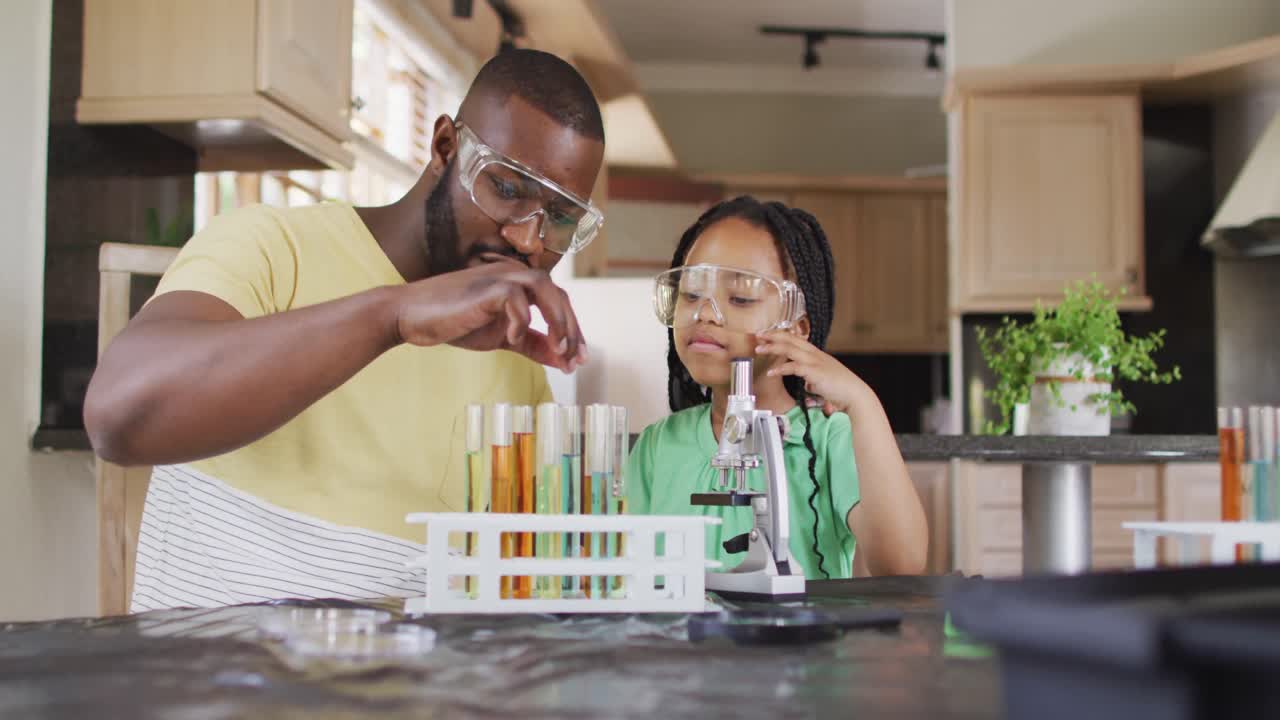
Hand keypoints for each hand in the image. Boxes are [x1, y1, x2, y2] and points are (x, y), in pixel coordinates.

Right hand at [393, 254, 585, 371]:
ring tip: (558, 350)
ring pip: (545, 289)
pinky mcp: (486, 287)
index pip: (558, 302)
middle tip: (575, 360)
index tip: (578, 359)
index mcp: (519, 284)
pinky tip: (512, 340)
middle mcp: (514, 274)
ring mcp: (500, 277)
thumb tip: (560, 359)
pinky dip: (520, 321)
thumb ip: (532, 344)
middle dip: (571, 330)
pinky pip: (516, 300)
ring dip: (557, 321)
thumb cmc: (454, 322)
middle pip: (559, 296)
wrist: (411, 317)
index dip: (573, 330)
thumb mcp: (501, 337)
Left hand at [755, 329, 863, 415]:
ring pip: (790, 349)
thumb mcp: (823, 379)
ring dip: (773, 348)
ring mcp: (815, 362)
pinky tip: (771, 373)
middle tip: (758, 335)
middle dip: (773, 336)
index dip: (780, 335)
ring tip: (759, 350)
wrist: (854, 394)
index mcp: (816, 354)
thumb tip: (807, 383)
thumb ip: (812, 378)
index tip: (767, 335)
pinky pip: (794, 367)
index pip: (796, 339)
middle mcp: (815, 354)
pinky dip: (781, 369)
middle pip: (791, 339)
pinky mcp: (815, 372)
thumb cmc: (840, 388)